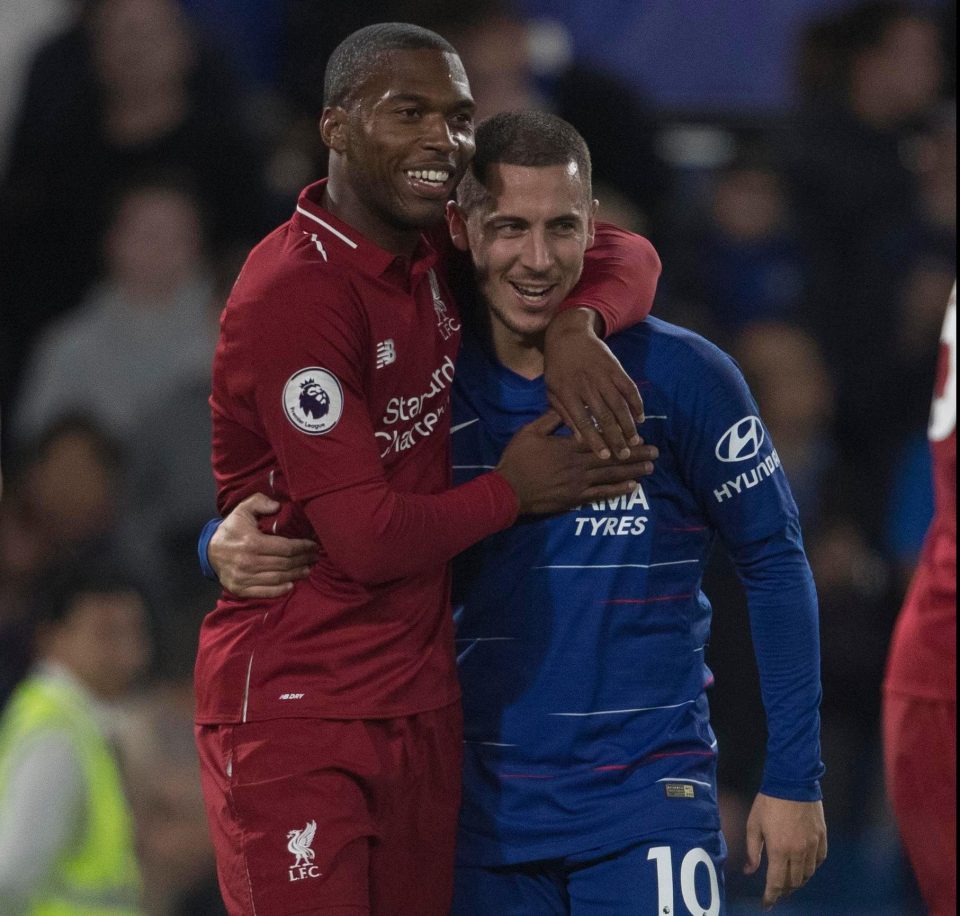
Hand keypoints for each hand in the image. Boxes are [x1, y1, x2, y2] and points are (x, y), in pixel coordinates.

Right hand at [209, 494, 318, 597]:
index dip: (303, 547)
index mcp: (252, 542)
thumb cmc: (231, 529)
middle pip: (285, 564)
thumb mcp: (243, 510)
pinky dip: (280, 590)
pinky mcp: (240, 589)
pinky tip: (291, 585)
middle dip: (303, 560)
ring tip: (308, 569)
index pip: (286, 548)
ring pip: (278, 578)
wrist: (210, 551)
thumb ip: (259, 502)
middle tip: (315, 557)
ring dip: (296, 574)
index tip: (313, 545)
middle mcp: (248, 562)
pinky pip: (265, 592)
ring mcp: (244, 578)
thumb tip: (277, 506)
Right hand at [496, 411, 657, 515]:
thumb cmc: (518, 459)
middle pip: (612, 458)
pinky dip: (617, 490)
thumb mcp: (530, 432)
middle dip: (635, 455)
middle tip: (655, 453)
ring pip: (611, 476)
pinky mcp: (575, 499)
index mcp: (569, 446)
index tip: (639, 436)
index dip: (622, 438)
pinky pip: (601, 494)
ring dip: (632, 472)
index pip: (602, 440)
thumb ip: (550, 419)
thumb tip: (569, 407)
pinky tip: (632, 487)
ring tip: (649, 468)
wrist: (508, 490)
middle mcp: (579, 464)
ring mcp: (578, 483)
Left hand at [543, 308, 645, 460]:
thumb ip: (563, 414)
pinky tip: (640, 418)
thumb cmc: (557, 368)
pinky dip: (637, 404)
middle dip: (616, 438)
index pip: (582, 422)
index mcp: (567, 393)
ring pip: (619, 405)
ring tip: (635, 441)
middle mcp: (586, 386)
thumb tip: (578, 439)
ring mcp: (602, 376)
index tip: (605, 456)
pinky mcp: (616, 368)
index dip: (594, 440)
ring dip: (628, 425)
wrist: (569, 335)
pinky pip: (629, 389)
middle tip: (624, 455)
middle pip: (604, 417)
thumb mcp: (551, 390)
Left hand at [744, 794, 827, 909]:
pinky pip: (819, 861)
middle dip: (783, 891)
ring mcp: (813, 845)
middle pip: (793, 882)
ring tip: (788, 882)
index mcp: (779, 849)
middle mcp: (799, 852)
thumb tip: (749, 871)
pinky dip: (811, 868)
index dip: (771, 897)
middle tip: (776, 893)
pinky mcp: (822, 838)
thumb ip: (752, 851)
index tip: (766, 904)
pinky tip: (803, 867)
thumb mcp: (753, 824)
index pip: (776, 883)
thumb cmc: (768, 802)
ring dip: (797, 882)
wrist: (792, 781)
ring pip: (808, 874)